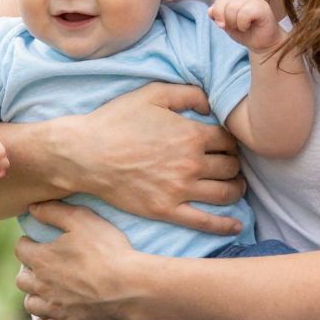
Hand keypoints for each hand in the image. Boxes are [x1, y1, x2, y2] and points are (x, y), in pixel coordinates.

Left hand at [14, 202, 141, 319]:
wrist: (130, 286)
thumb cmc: (107, 250)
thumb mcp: (82, 220)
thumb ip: (53, 211)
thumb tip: (32, 208)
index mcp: (42, 259)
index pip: (20, 249)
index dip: (28, 243)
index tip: (36, 242)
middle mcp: (42, 285)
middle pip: (21, 280)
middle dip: (29, 272)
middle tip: (43, 267)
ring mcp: (54, 307)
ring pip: (31, 304)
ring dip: (36, 296)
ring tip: (48, 290)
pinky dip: (47, 318)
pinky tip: (56, 311)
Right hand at [71, 82, 244, 235]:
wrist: (84, 154)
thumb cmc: (115, 121)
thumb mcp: (151, 94)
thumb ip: (188, 94)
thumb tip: (212, 105)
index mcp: (192, 135)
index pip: (229, 140)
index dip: (230, 141)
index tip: (224, 143)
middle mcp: (192, 164)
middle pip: (231, 166)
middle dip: (232, 163)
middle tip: (226, 163)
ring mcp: (180, 190)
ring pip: (226, 193)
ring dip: (235, 189)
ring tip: (232, 185)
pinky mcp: (166, 210)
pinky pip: (205, 221)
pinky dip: (225, 224)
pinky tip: (236, 225)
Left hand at [210, 0, 281, 52]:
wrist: (264, 44)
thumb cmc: (246, 34)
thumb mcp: (228, 25)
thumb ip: (218, 16)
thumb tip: (210, 11)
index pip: (220, 0)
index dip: (217, 14)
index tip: (222, 25)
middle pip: (225, 4)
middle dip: (226, 20)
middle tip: (235, 27)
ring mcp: (255, 1)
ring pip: (233, 8)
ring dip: (234, 23)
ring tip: (242, 27)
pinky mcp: (263, 8)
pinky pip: (245, 13)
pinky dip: (243, 24)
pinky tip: (248, 27)